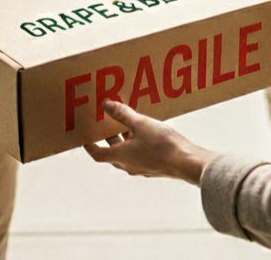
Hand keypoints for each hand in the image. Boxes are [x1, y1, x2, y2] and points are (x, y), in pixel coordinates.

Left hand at [84, 99, 214, 183]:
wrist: (187, 162)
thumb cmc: (162, 144)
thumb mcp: (140, 124)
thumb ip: (122, 114)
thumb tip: (105, 105)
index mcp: (121, 156)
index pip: (97, 154)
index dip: (88, 145)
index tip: (83, 136)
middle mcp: (128, 165)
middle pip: (112, 151)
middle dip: (108, 136)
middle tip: (105, 121)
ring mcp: (141, 167)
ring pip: (126, 152)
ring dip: (124, 138)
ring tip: (127, 121)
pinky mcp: (153, 166)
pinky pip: (139, 154)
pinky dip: (136, 142)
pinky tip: (146, 130)